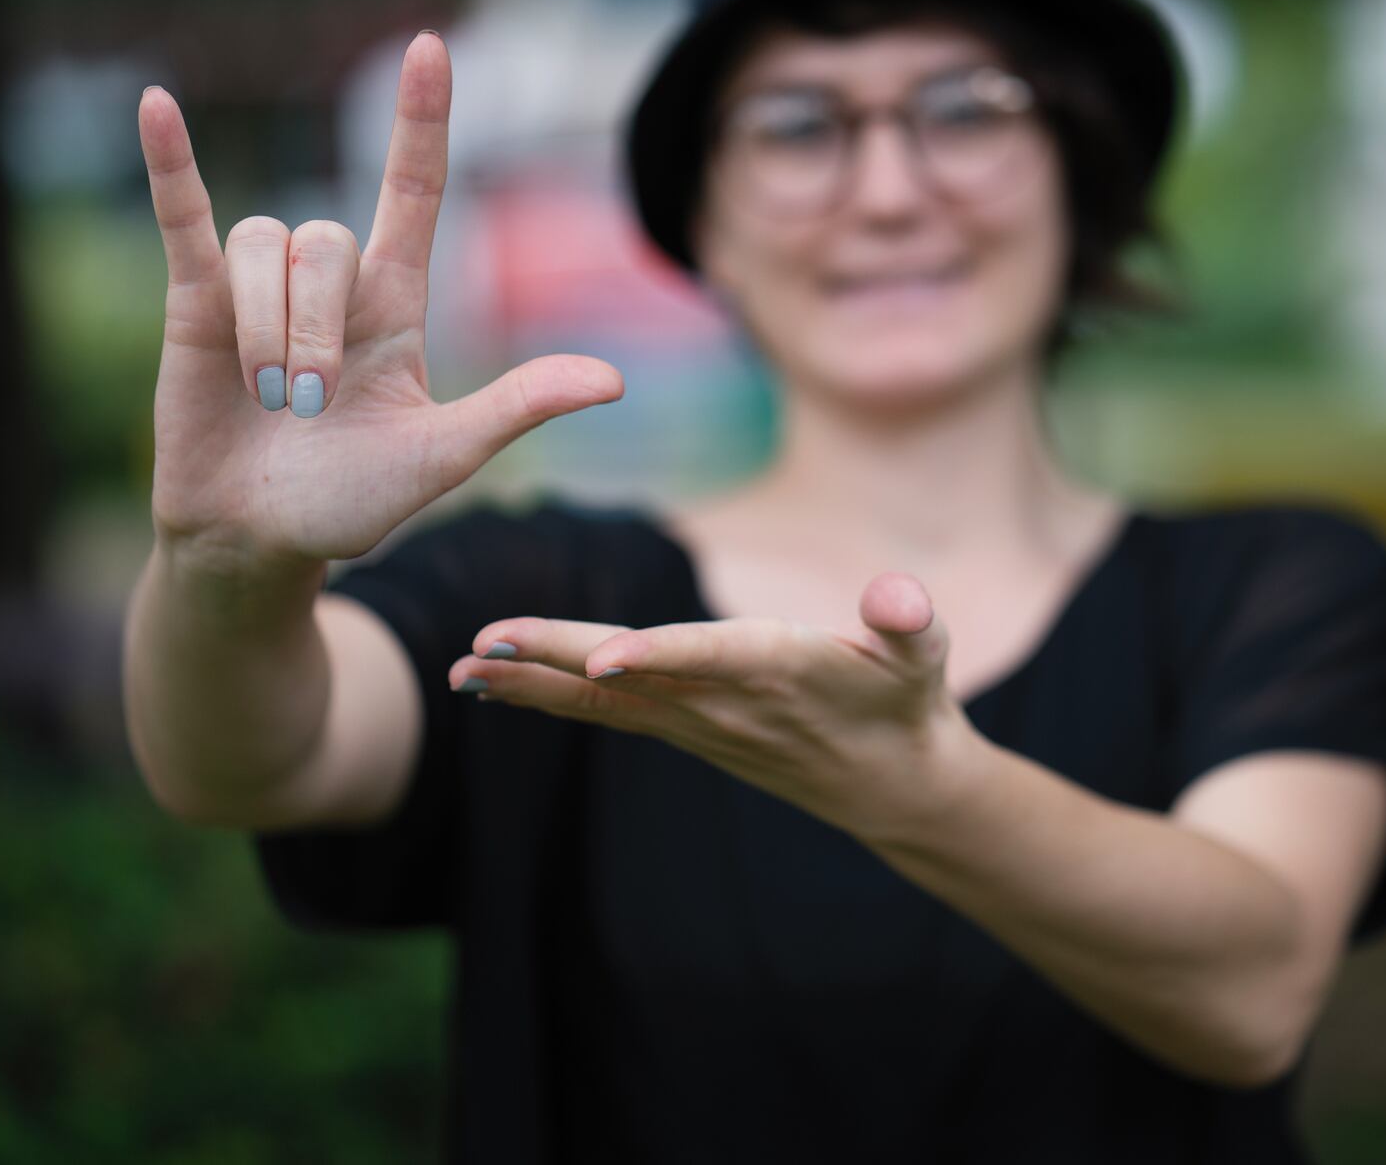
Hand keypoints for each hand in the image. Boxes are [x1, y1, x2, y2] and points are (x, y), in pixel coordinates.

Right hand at [135, 32, 622, 573]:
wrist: (259, 542)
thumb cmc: (353, 502)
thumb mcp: (444, 456)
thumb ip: (517, 407)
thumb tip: (614, 383)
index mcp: (396, 303)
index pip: (413, 188)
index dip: (421, 120)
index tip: (430, 46)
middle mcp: (331, 283)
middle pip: (325, 240)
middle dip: (315, 327)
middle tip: (308, 407)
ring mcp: (259, 289)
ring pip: (264, 243)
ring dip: (266, 326)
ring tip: (267, 397)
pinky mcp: (194, 304)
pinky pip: (185, 217)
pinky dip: (170, 163)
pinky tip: (156, 105)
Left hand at [444, 572, 988, 840]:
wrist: (895, 788)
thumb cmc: (910, 702)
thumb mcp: (926, 658)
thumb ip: (911, 623)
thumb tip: (900, 597)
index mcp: (783, 668)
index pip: (712, 657)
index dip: (660, 656)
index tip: (602, 660)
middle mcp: (726, 700)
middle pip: (630, 676)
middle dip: (556, 659)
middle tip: (484, 645)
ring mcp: (698, 722)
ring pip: (603, 699)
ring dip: (530, 684)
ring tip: (459, 671)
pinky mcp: (684, 729)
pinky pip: (605, 714)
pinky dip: (547, 698)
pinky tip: (493, 685)